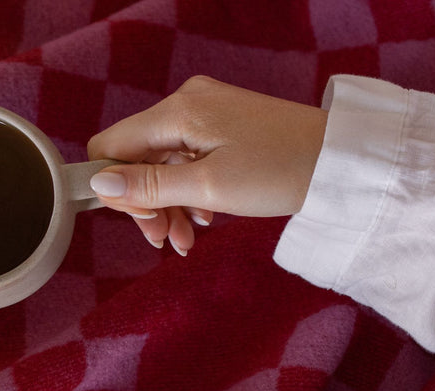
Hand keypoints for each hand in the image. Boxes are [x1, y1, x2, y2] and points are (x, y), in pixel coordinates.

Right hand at [87, 75, 327, 255]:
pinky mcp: (223, 128)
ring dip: (169, 208)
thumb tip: (98, 184)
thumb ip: (150, 187)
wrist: (336, 161)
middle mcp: (187, 104)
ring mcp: (206, 115)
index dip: (115, 187)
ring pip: (164, 167)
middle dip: (146, 205)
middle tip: (166, 242)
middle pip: (138, 159)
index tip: (142, 220)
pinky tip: (204, 222)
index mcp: (178, 112)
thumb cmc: (277, 171)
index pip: (113, 145)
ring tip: (187, 242)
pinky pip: (188, 163)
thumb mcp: (208, 187)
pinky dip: (190, 195)